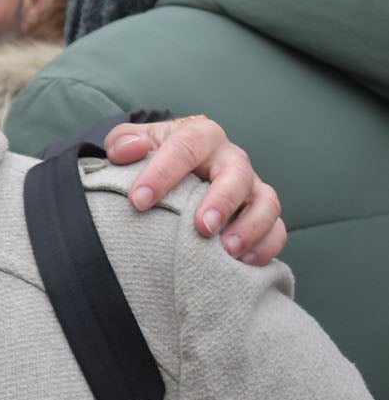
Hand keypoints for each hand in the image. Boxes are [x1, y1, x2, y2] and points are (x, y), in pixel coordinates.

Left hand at [105, 116, 284, 263]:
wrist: (175, 168)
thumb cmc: (152, 156)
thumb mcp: (131, 142)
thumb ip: (123, 141)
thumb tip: (129, 150)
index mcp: (199, 137)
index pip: (185, 148)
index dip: (163, 173)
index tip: (139, 200)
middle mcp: (231, 159)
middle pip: (237, 174)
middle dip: (222, 201)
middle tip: (202, 227)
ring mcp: (250, 187)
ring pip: (266, 202)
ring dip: (251, 226)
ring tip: (227, 250)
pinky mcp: (260, 212)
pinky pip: (277, 229)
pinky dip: (266, 245)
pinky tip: (244, 263)